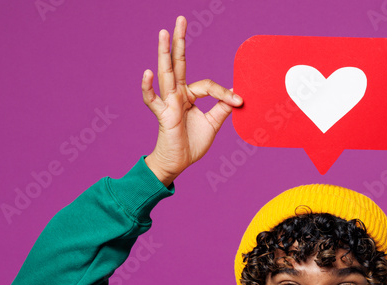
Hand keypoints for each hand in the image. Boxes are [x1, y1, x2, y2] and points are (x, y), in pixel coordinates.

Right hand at [143, 15, 242, 185]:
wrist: (178, 163)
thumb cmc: (191, 143)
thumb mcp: (213, 124)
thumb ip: (222, 108)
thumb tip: (237, 95)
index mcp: (188, 95)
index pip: (208, 85)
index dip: (224, 92)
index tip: (238, 101)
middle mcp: (177, 94)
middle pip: (178, 63)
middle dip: (179, 41)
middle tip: (180, 19)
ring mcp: (168, 103)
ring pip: (166, 74)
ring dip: (164, 53)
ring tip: (163, 33)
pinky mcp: (162, 115)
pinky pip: (153, 100)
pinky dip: (149, 87)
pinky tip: (148, 73)